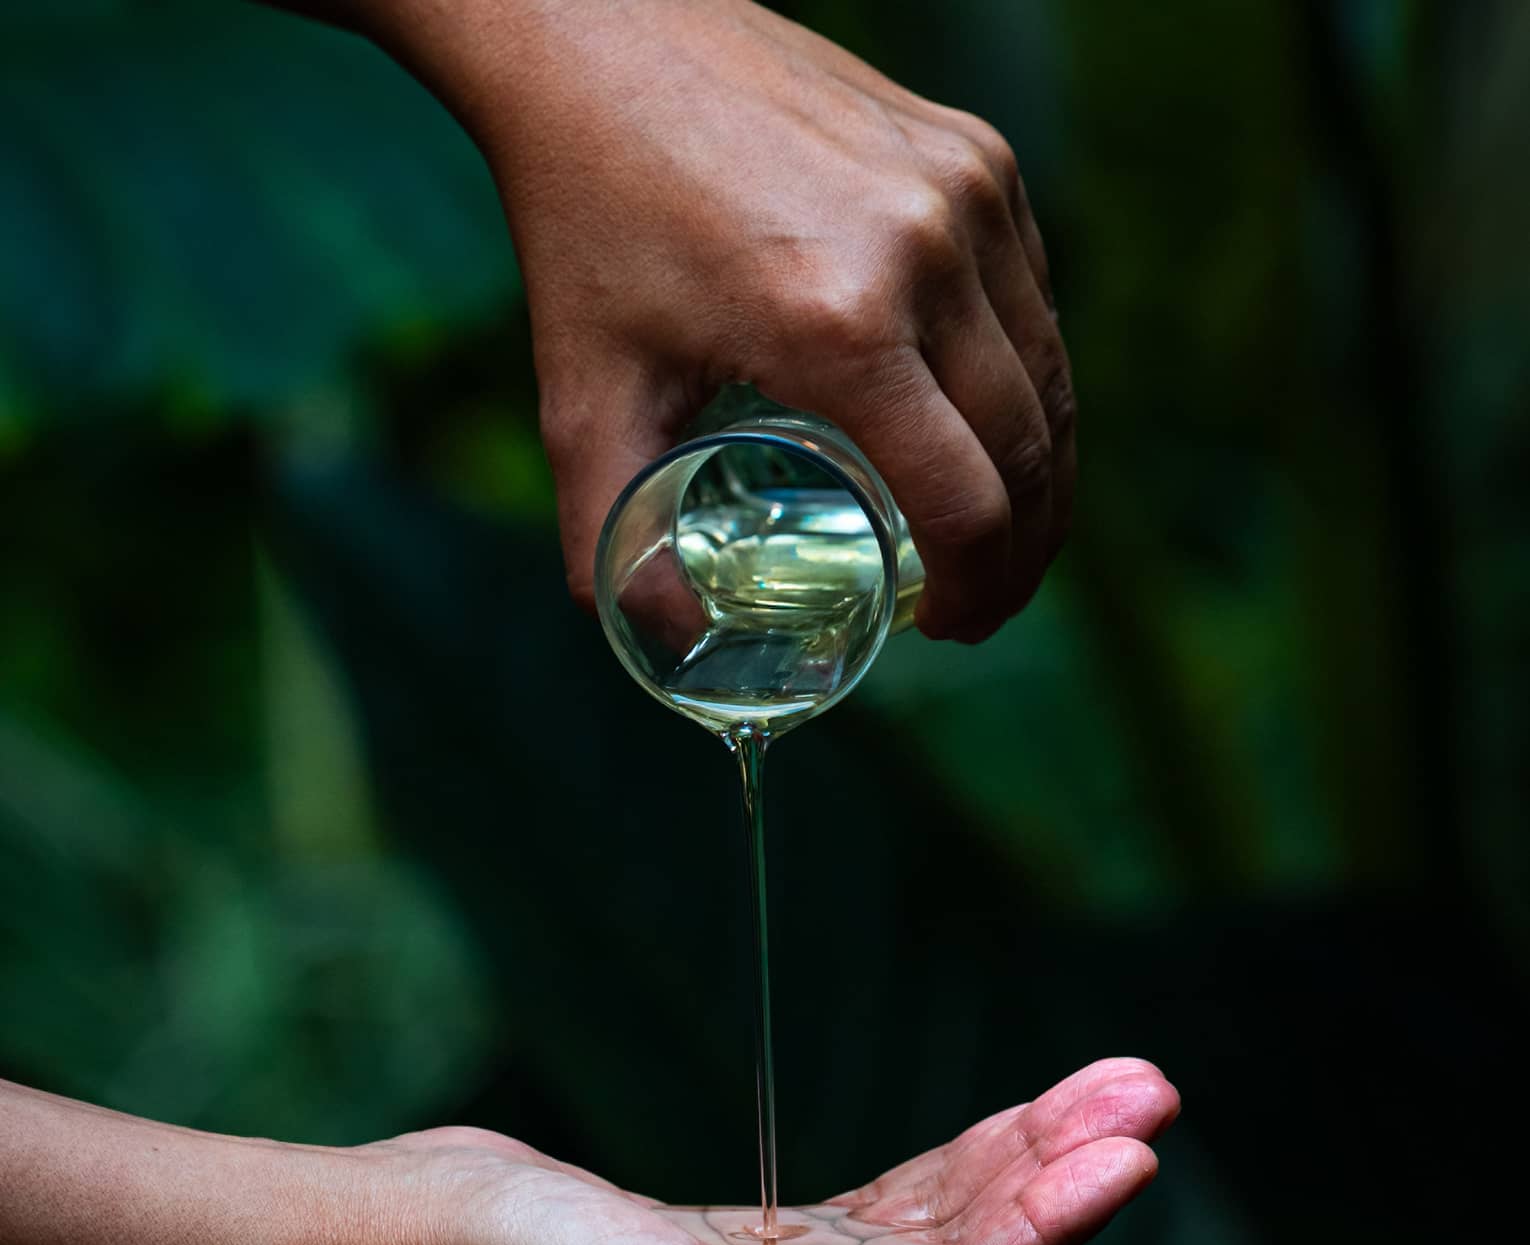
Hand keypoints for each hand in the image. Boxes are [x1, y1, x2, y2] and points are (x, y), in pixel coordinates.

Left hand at [341, 0, 1074, 642]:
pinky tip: (987, 426)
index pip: (964, 501)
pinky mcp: (976, 155)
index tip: (947, 627)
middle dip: (1021, 552)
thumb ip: (611, 535)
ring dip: (1044, 474)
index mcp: (837, 325)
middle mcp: (927, 252)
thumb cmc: (590, 216)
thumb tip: (665, 641)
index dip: (975, 588)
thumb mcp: (581, 395)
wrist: (604, 38)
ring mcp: (968, 191)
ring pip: (1050, 376)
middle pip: (1030, 449)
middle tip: (982, 603)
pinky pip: (1034, 300)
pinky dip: (1027, 381)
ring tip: (1003, 534)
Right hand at [353, 1057, 1177, 1244]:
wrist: (420, 1240)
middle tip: (1146, 1089)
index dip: (1047, 1235)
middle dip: (1062, 1181)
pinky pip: (895, 1211)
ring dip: (1026, 1159)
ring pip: (946, 1236)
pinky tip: (1014, 1124)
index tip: (1125, 1152)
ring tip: (1115, 1085)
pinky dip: (958, 1163)